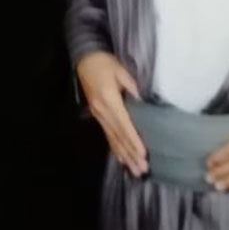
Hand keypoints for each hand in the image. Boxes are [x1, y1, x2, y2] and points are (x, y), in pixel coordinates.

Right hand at [75, 51, 146, 176]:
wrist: (85, 59)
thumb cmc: (105, 63)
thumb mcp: (121, 70)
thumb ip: (132, 87)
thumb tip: (143, 103)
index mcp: (109, 100)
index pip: (124, 125)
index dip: (133, 141)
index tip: (143, 154)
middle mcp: (102, 111)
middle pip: (118, 137)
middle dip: (131, 154)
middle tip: (142, 170)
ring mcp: (98, 115)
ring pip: (113, 139)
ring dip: (124, 156)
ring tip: (135, 170)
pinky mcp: (97, 115)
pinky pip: (107, 135)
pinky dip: (115, 149)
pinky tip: (122, 159)